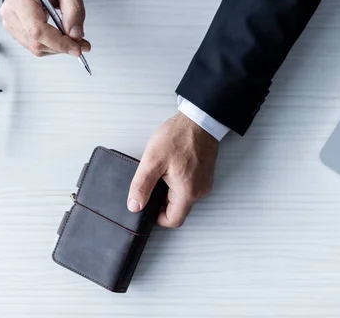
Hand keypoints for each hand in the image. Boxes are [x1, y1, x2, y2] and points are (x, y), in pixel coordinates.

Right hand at [0, 0, 90, 56]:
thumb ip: (74, 10)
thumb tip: (75, 35)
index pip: (37, 30)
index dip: (59, 43)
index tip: (77, 48)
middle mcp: (11, 12)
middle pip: (37, 42)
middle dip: (62, 47)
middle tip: (82, 44)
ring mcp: (11, 23)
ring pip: (36, 48)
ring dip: (58, 48)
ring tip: (73, 39)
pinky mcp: (16, 31)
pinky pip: (35, 46)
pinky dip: (51, 45)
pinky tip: (61, 37)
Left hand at [127, 112, 218, 227]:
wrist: (199, 120)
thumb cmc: (180, 136)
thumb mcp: (153, 160)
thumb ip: (141, 186)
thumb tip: (134, 205)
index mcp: (187, 192)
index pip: (172, 221)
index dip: (157, 217)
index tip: (147, 205)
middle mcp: (199, 191)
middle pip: (177, 209)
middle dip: (161, 200)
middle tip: (152, 182)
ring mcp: (204, 183)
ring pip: (182, 197)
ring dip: (169, 189)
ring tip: (162, 170)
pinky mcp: (204, 174)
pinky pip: (189, 185)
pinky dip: (177, 181)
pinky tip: (171, 166)